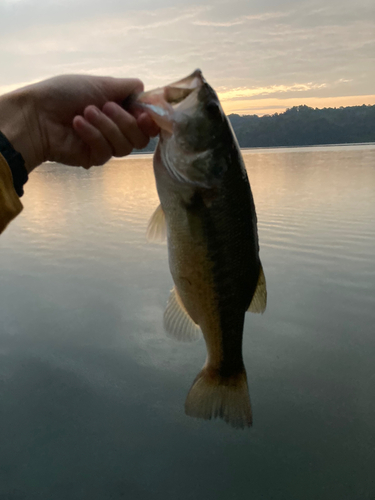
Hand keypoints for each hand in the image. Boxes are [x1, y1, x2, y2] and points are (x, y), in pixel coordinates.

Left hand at [0, 75, 158, 172]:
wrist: (39, 113)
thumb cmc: (66, 94)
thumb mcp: (101, 83)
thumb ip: (128, 88)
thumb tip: (147, 90)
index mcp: (121, 110)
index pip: (148, 122)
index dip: (152, 120)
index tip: (145, 114)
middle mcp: (117, 129)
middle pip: (142, 137)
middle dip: (125, 121)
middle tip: (106, 106)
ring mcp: (107, 145)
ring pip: (125, 145)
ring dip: (106, 126)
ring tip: (86, 112)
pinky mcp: (95, 158)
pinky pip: (106, 151)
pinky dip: (92, 135)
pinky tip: (77, 124)